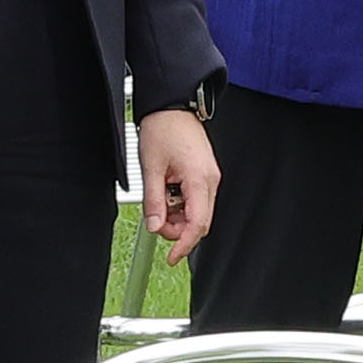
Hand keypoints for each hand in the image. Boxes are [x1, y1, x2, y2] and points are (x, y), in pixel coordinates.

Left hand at [137, 107, 220, 258]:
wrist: (172, 105)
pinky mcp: (204, 174)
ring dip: (177, 215)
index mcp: (200, 180)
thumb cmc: (164, 128)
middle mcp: (210, 180)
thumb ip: (154, 201)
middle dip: (177, 228)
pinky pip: (195, 199)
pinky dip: (180, 204)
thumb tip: (155, 226)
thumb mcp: (152, 168)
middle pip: (199, 221)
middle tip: (155, 220)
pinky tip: (166, 192)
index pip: (198, 224)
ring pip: (197, 212)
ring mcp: (209, 177)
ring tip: (158, 199)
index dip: (184, 245)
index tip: (171, 257)